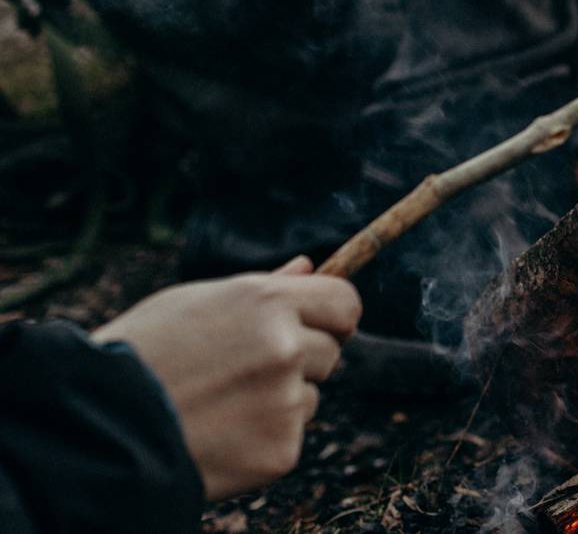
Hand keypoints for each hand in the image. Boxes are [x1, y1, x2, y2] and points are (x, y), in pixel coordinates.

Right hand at [93, 256, 361, 499]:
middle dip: (300, 360)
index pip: (345, 302)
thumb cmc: (141, 354)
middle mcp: (284, 348)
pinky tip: (219, 436)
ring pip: (310, 395)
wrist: (96, 429)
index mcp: (266, 302)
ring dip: (280, 400)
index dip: (336, 315)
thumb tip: (308, 265)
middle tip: (240, 373)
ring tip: (219, 405)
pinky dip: (264, 438)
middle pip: (331, 351)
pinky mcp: (281, 449)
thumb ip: (263, 287)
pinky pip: (291, 435)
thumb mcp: (195, 303)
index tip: (325, 326)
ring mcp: (285, 401)